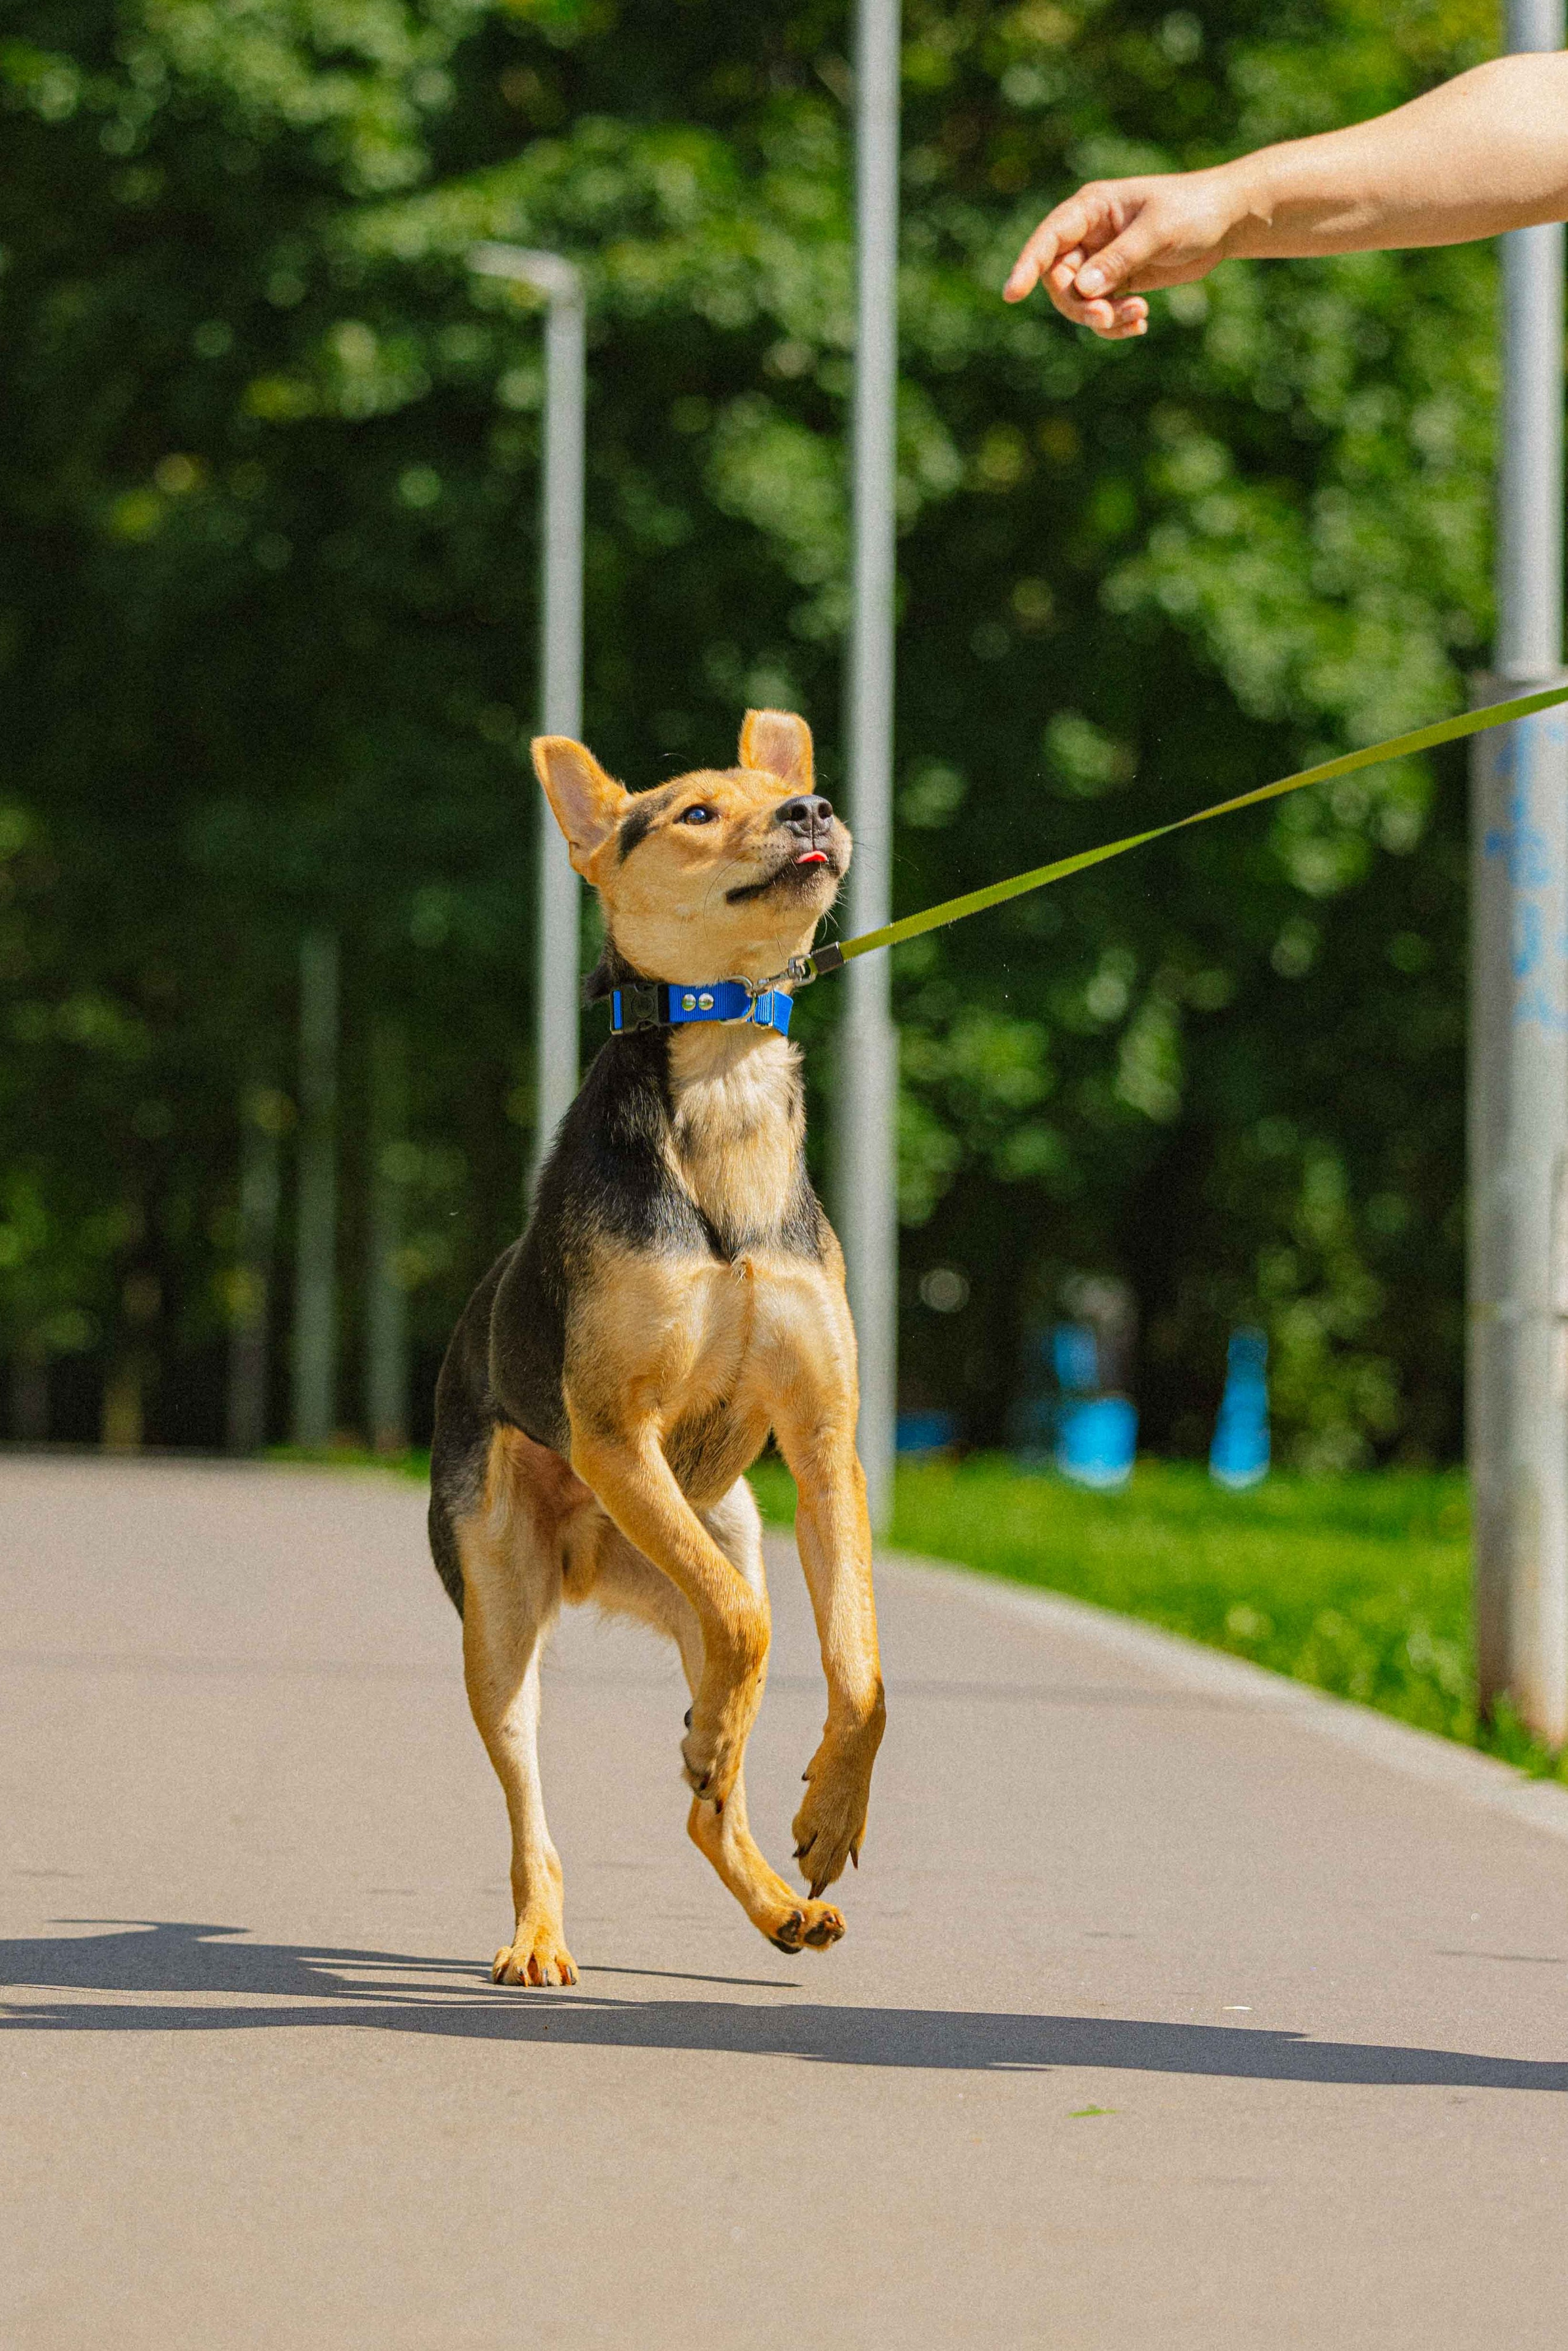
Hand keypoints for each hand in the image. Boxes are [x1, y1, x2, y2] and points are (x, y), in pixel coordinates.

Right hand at [1003, 167, 1247, 337]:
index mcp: (1092, 208)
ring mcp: (1102, 260)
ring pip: (1080, 302)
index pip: (1049, 238)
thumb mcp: (1157, 232)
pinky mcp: (1118, 281)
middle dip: (1079, 305)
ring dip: (1103, 318)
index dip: (1028, 264)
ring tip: (1138, 318)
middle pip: (1060, 280)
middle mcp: (1090, 235)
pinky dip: (1117, 324)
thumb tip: (1082, 290)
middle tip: (1107, 318)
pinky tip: (1141, 323)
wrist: (1227, 220)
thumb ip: (1119, 259)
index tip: (1013, 292)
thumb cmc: (1194, 210)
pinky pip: (1102, 311)